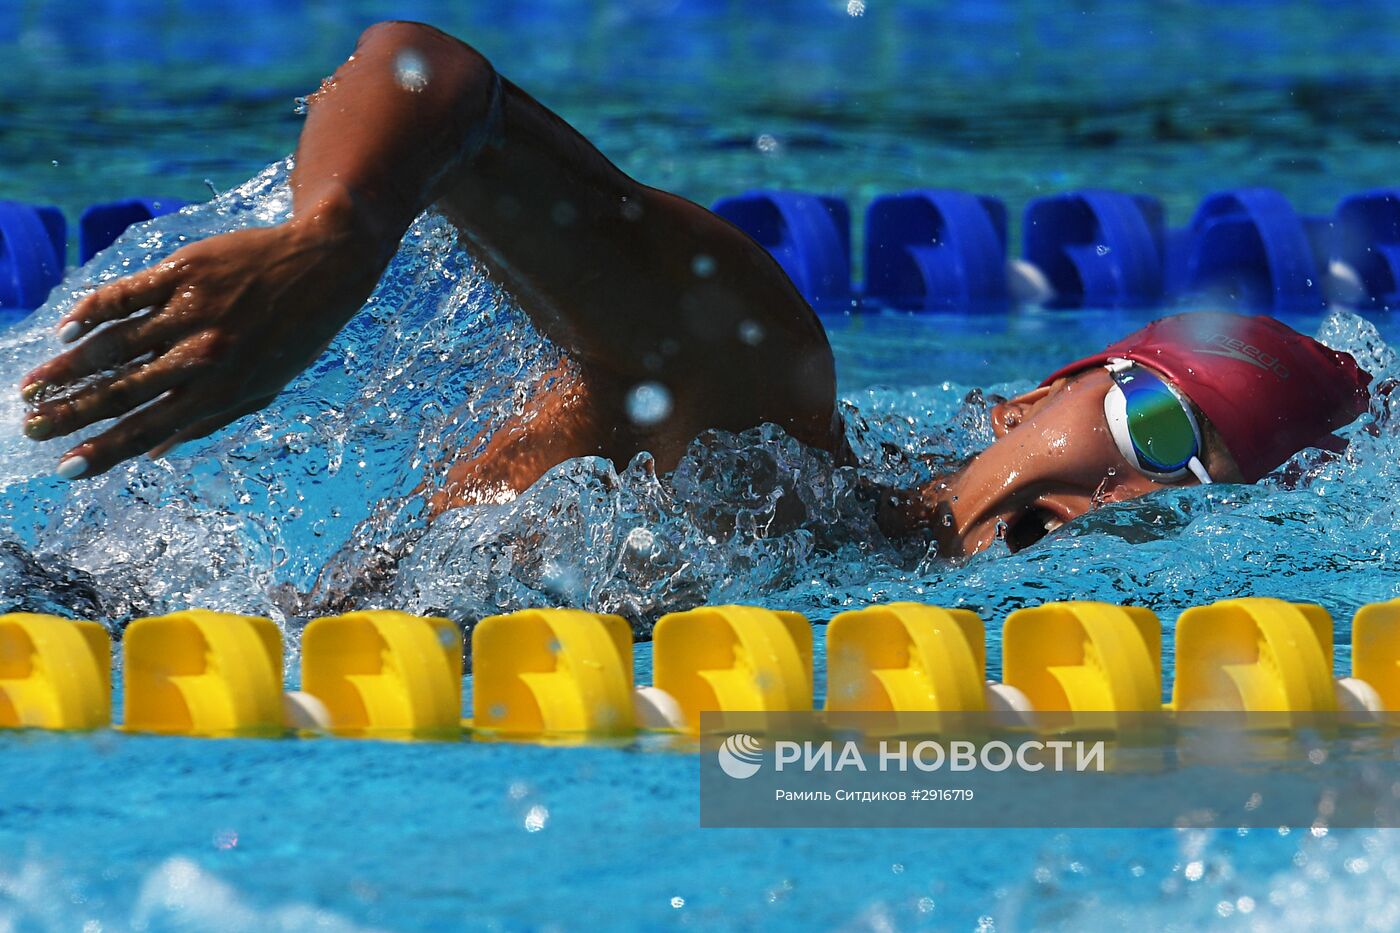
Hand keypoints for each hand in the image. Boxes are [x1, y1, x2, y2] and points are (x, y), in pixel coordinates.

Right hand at [19, 208, 386, 477]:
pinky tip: (65, 330)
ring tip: (31, 387)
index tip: (66, 468)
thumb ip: (211, 420)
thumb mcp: (266, 387)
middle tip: (31, 426)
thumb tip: (156, 452)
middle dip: (69, 414)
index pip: (149, 428)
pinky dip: (89, 313)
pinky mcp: (182, 272)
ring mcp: (191, 312)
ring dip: (65, 370)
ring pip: (112, 346)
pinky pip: (124, 296)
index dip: (104, 451)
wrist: (326, 263)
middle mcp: (203, 355)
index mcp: (223, 390)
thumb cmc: (296, 333)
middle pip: (120, 390)